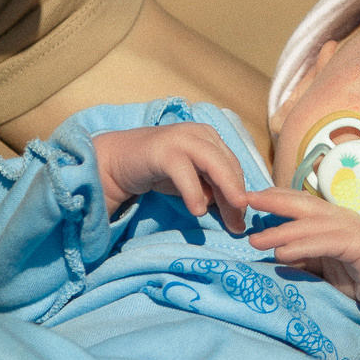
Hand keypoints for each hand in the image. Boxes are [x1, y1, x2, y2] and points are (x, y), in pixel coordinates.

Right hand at [91, 123, 248, 230]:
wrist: (119, 161)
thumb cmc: (160, 171)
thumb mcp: (193, 182)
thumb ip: (214, 194)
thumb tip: (237, 220)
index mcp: (212, 139)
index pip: (234, 168)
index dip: (239, 194)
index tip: (240, 221)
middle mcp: (201, 134)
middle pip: (228, 166)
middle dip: (236, 197)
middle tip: (239, 225)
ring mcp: (183, 139)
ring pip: (214, 164)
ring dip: (225, 191)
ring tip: (232, 215)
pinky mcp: (164, 149)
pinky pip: (185, 172)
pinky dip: (194, 192)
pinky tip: (198, 211)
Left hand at [244, 185, 359, 308]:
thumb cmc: (355, 274)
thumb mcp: (319, 264)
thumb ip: (300, 255)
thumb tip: (274, 252)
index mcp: (329, 217)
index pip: (298, 201)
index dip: (274, 197)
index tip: (248, 198)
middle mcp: (339, 217)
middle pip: (302, 203)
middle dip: (273, 200)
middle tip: (246, 200)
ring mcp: (350, 229)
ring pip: (310, 225)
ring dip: (281, 232)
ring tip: (256, 240)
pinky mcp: (358, 245)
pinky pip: (325, 244)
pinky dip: (302, 247)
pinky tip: (282, 254)